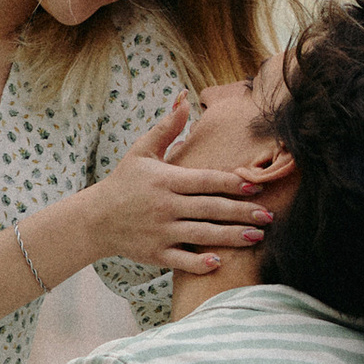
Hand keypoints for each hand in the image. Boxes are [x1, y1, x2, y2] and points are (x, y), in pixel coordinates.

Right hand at [81, 98, 271, 277]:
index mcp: (166, 180)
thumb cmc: (124, 182)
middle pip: (210, 209)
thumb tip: (185, 99)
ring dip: (231, 237)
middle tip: (269, 215)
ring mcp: (160, 232)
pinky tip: (219, 262)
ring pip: (202, 235)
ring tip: (257, 236)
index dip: (231, 183)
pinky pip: (181, 260)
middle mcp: (165, 207)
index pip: (205, 181)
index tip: (255, 185)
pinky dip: (199, 263)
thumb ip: (167, 128)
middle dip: (241, 212)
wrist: (95, 219)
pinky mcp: (155, 254)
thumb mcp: (142, 151)